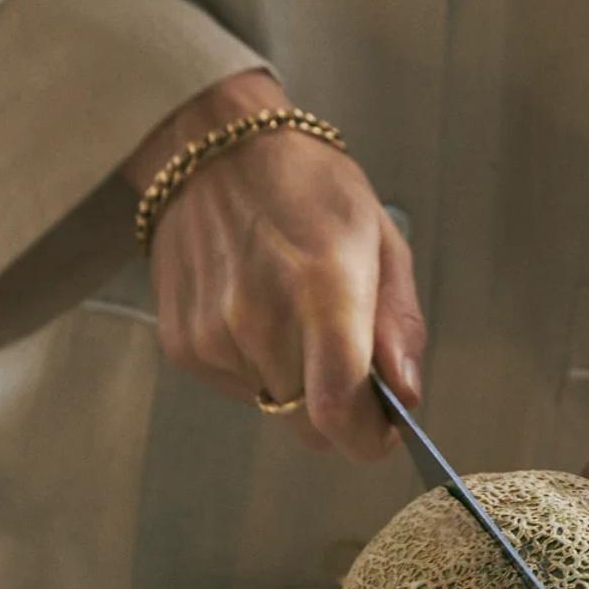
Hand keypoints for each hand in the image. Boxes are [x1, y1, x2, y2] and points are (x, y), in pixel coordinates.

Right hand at [121, 70, 427, 461]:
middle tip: (350, 359)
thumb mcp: (379, 238)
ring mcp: (212, 336)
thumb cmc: (308, 186)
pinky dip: (258, 366)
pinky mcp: (182, 345)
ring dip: (296, 381)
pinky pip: (238, 386)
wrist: (211, 149)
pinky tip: (256, 309)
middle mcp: (259, 321)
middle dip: (339, 411)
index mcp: (321, 290)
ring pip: (273, 406)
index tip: (388, 429)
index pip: (339, 412)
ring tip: (294, 311)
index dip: (369, 439)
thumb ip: (398, 324)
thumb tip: (405, 395)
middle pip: (308, 424)